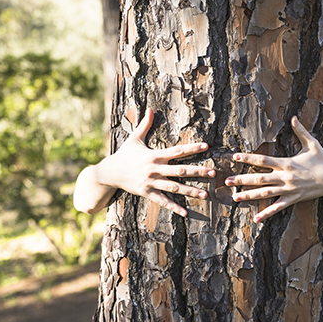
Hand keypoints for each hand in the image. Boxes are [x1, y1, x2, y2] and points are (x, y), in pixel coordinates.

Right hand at [96, 108, 214, 216]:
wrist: (110, 172)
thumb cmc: (124, 154)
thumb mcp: (134, 138)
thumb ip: (145, 124)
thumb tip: (150, 109)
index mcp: (154, 155)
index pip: (177, 151)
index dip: (192, 148)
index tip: (206, 146)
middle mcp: (154, 169)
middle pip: (180, 170)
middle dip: (197, 171)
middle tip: (212, 173)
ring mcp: (151, 182)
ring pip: (174, 188)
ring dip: (190, 191)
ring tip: (205, 194)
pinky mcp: (147, 193)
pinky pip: (163, 201)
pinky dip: (174, 207)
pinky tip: (186, 212)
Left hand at [225, 116, 322, 222]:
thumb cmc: (322, 161)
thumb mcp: (312, 144)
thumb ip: (301, 131)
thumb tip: (293, 117)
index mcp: (287, 163)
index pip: (264, 160)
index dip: (249, 158)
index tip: (235, 157)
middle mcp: (285, 177)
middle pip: (260, 179)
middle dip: (242, 180)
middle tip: (227, 181)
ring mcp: (288, 190)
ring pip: (265, 194)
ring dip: (249, 196)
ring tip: (235, 198)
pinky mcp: (293, 199)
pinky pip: (277, 208)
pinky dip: (266, 214)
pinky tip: (256, 219)